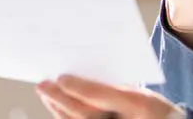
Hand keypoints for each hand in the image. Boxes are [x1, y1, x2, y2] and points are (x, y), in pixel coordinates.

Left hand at [36, 75, 177, 118]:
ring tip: (46, 95)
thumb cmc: (149, 111)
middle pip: (83, 112)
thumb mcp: (137, 93)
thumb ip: (113, 86)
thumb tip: (83, 76)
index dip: (77, 87)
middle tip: (43, 85)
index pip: (98, 97)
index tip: (61, 77)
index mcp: (135, 104)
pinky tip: (56, 108)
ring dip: (58, 109)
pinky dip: (64, 117)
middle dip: (60, 98)